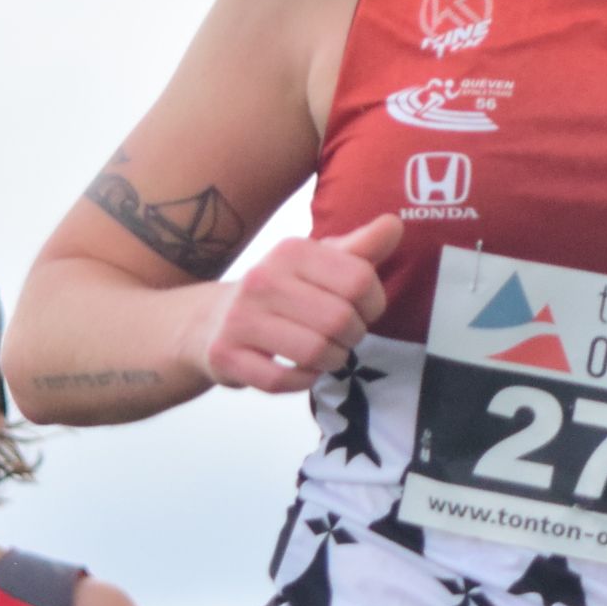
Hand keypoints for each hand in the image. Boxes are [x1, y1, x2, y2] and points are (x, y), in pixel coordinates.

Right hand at [186, 213, 399, 392]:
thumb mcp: (318, 264)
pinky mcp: (226, 355)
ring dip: (331, 361)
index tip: (362, 310)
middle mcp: (262, 279)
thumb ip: (359, 248)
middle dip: (353, 336)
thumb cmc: (280, 291)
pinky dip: (302, 380)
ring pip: (315, 352)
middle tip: (343, 336)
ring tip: (325, 354)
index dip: (373, 303)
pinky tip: (301, 370)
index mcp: (291, 251)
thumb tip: (395, 224)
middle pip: (340, 320)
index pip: (359, 279)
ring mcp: (240, 318)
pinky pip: (281, 381)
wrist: (211, 320)